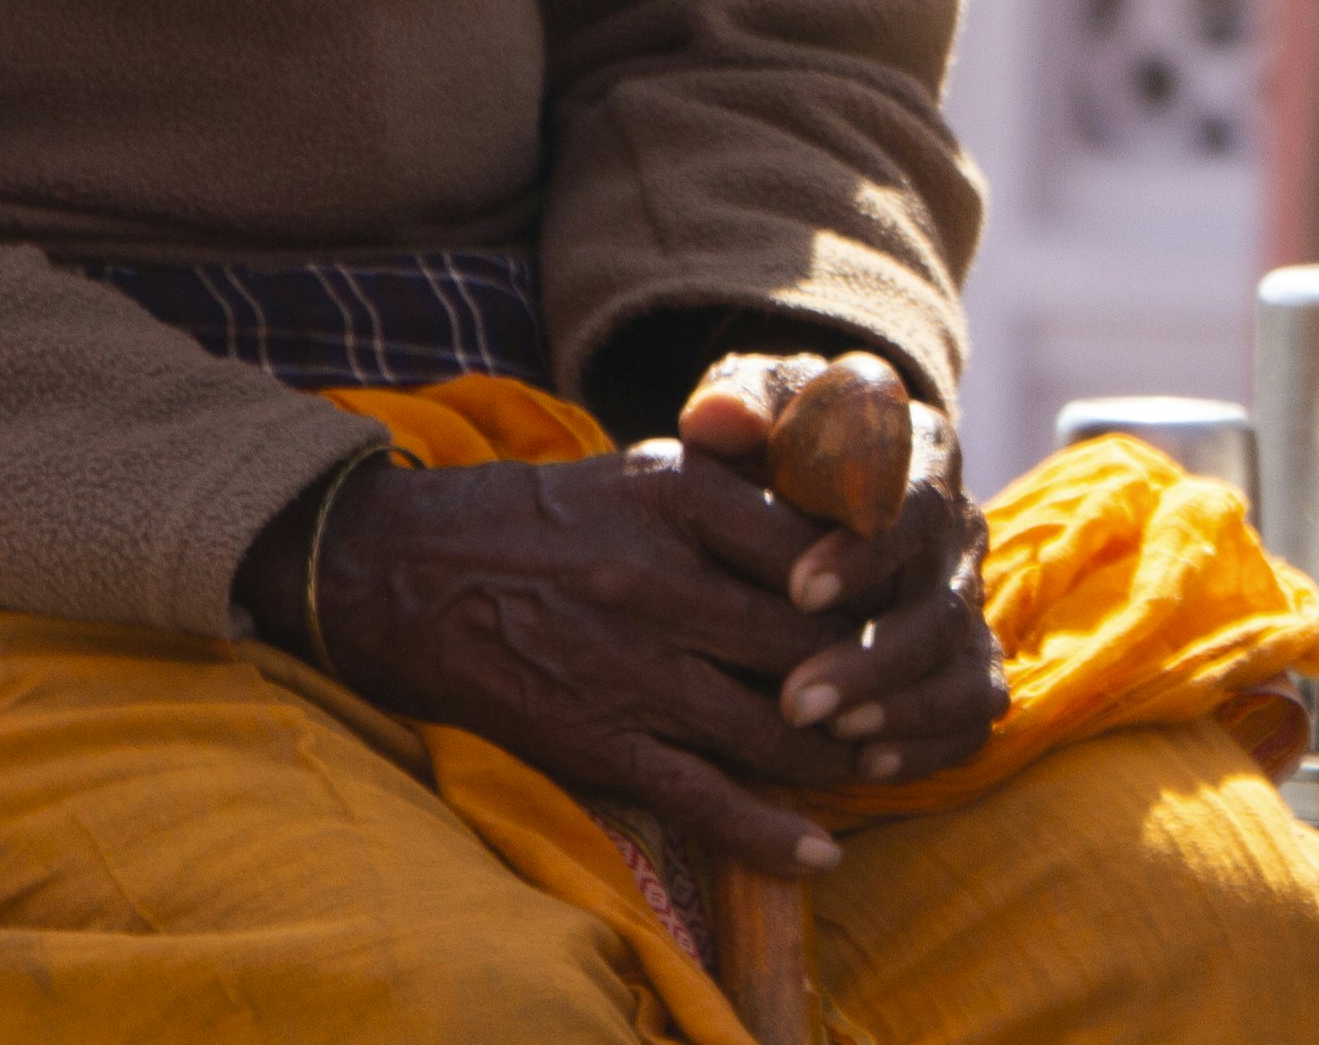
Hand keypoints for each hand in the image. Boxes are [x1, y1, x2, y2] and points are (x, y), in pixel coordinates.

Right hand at [270, 440, 891, 880]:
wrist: (401, 573)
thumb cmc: (545, 515)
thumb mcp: (646, 465)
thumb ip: (744, 479)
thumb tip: (854, 499)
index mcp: (677, 494)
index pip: (819, 549)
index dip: (879, 588)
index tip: (915, 608)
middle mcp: (657, 578)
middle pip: (809, 644)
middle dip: (875, 680)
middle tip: (916, 699)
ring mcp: (626, 666)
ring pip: (771, 727)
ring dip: (837, 758)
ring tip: (881, 765)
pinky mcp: (594, 739)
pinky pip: (701, 796)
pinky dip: (769, 832)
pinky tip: (820, 853)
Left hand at [673, 350, 1003, 773]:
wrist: (802, 484)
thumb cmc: (773, 443)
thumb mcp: (753, 408)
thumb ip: (736, 404)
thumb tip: (717, 419)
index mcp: (921, 449)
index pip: (915, 499)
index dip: (865, 551)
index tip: (797, 591)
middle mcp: (959, 522)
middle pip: (942, 594)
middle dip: (873, 654)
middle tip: (795, 699)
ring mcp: (967, 594)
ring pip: (962, 657)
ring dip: (901, 703)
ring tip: (831, 737)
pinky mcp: (967, 654)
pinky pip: (973, 706)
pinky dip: (929, 739)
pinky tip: (868, 763)